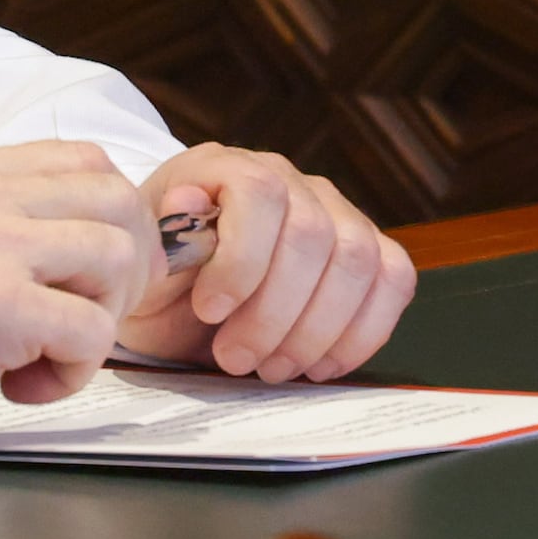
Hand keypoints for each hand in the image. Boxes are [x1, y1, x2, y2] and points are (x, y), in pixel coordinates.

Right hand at [0, 143, 154, 464]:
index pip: (86, 162)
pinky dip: (74, 372)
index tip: (92, 279)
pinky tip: (20, 386)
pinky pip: (91, 332)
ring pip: (117, 259)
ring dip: (99, 322)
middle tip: (83, 323)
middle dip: (124, 273)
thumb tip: (78, 239)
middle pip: (118, 202)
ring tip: (45, 356)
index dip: (113, 222)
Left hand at [117, 144, 414, 383]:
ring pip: (358, 259)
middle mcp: (289, 180)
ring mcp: (335, 213)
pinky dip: (363, 332)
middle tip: (236, 359)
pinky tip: (320, 365)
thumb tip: (187, 202)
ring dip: (317, 330)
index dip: (242, 258)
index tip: (208, 312)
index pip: (260, 193)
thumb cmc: (160, 285)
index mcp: (225, 170)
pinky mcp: (368, 253)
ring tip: (272, 368)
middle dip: (276, 313)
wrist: (177, 304)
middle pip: (313, 234)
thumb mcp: (143, 268)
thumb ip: (162, 238)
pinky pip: (394, 280)